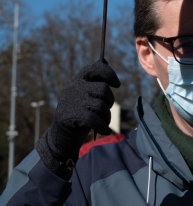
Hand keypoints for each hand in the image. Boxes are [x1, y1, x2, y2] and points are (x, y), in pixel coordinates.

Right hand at [36, 61, 120, 176]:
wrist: (61, 137)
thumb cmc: (79, 117)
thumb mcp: (88, 99)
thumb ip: (96, 87)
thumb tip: (110, 73)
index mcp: (77, 80)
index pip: (95, 67)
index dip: (109, 73)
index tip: (117, 85)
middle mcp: (73, 87)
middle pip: (103, 89)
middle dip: (110, 101)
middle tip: (106, 111)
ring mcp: (70, 101)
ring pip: (101, 105)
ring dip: (107, 117)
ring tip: (104, 123)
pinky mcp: (70, 115)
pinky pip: (94, 119)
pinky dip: (103, 126)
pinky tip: (105, 131)